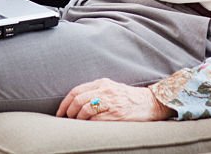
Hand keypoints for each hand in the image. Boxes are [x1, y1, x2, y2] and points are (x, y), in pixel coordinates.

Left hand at [55, 78, 174, 121]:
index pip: (76, 91)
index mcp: (102, 83)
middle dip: (68, 112)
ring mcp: (111, 102)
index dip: (64, 103)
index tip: (60, 113)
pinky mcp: (117, 114)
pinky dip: (88, 124)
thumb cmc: (128, 97)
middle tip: (67, 119)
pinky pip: (96, 120)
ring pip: (85, 109)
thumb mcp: (111, 88)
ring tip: (77, 124)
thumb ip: (95, 91)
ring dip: (77, 119)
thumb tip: (75, 102)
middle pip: (78, 100)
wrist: (150, 103)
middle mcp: (105, 91)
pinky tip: (87, 127)